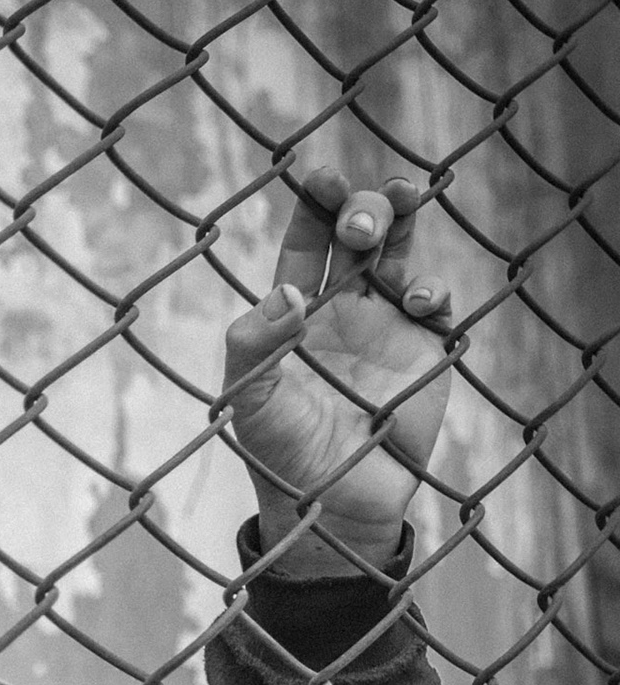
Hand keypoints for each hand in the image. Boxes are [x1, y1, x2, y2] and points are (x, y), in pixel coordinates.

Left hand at [222, 167, 453, 573]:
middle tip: (359, 219)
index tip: (318, 177)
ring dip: (405, 221)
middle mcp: (343, 309)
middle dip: (362, 210)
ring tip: (402, 197)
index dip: (313, 209)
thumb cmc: (278, 452)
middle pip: (358, 236)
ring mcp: (387, 326)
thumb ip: (252, 346)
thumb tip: (285, 295)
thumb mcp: (247, 399)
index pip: (304, 246)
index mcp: (295, 313)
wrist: (330, 507)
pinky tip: (416, 298)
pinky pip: (437, 304)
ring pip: (402, 254)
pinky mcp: (425, 351)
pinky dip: (433, 288)